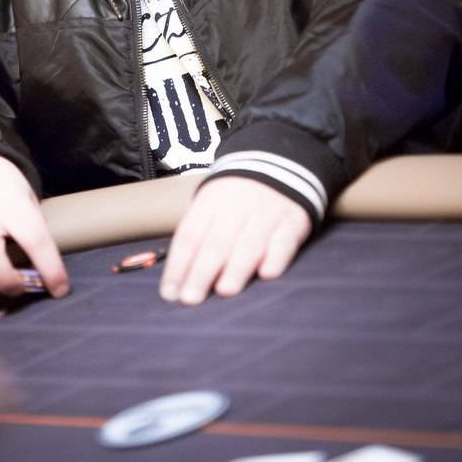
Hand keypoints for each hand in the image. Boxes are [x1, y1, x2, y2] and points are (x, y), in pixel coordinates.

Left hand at [159, 176, 310, 304]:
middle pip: (216, 243)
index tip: (169, 293)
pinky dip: (276, 257)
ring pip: (249, 244)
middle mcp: (236, 208)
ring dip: (236, 269)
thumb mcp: (211, 203)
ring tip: (224, 291)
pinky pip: (284, 241)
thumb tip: (178, 279)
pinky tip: (267, 274)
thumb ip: (198, 236)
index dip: (178, 265)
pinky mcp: (292, 222)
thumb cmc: (235, 197)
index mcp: (210, 203)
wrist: (278, 163)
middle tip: (190, 299)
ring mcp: (265, 214)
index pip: (190, 236)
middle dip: (202, 272)